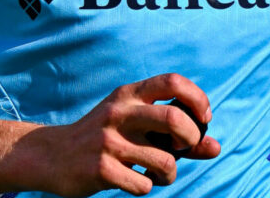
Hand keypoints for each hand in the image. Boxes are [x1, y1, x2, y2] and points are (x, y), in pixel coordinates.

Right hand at [29, 73, 220, 196]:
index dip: (197, 99)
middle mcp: (119, 112)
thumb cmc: (105, 138)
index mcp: (129, 95)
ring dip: (170, 174)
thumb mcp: (135, 126)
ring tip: (157, 174)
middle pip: (175, 119)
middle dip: (190, 139)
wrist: (53, 156)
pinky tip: (134, 181)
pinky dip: (146, 187)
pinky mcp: (100, 169)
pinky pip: (143, 185)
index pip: (172, 81)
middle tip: (181, 148)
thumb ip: (175, 135)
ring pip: (166, 161)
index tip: (203, 119)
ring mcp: (108, 141)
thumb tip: (216, 147)